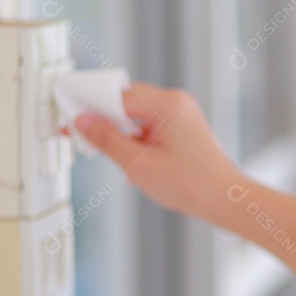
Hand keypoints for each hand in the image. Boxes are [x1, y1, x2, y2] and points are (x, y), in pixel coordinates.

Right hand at [70, 81, 241, 219]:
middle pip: (126, 102)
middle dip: (104, 122)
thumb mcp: (138, 164)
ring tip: (119, 161)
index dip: (91, 110)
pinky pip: (149, 125)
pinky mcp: (183, 126)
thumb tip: (82, 121)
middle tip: (85, 141)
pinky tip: (135, 164)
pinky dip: (137, 141)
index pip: (116, 96)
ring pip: (136, 115)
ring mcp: (182, 113)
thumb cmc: (192, 184)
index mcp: (168, 104)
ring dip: (121, 135)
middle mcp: (176, 102)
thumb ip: (106, 140)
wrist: (224, 199)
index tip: (71, 122)